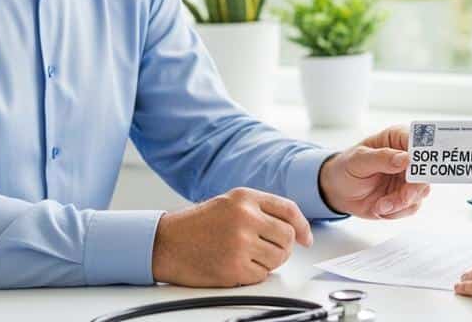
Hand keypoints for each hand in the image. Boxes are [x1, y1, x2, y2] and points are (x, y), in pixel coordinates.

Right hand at [151, 187, 311, 286]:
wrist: (165, 243)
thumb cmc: (197, 225)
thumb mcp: (229, 203)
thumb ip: (260, 209)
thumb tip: (294, 229)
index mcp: (245, 197)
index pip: (289, 210)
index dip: (303, 226)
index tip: (306, 239)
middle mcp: (245, 217)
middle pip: (287, 237)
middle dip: (283, 247)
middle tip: (269, 251)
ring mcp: (239, 243)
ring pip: (278, 257)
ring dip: (269, 262)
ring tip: (248, 257)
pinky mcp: (233, 267)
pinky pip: (262, 275)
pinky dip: (254, 274)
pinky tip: (236, 265)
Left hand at [318, 125, 430, 218]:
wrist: (338, 192)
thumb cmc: (346, 168)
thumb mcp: (358, 160)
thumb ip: (382, 158)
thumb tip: (406, 158)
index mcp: (398, 139)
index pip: (420, 142)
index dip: (424, 155)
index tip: (418, 170)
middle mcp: (408, 158)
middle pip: (426, 171)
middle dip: (414, 188)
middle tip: (402, 197)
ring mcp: (408, 179)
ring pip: (421, 192)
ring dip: (401, 202)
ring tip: (381, 205)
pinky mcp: (406, 197)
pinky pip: (412, 207)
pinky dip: (396, 211)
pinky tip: (380, 207)